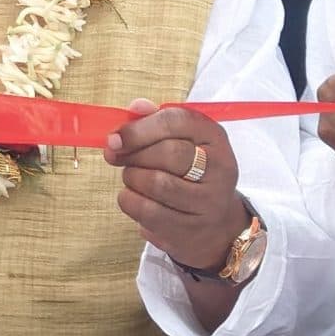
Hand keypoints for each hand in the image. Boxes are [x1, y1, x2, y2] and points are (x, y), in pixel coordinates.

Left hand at [104, 101, 245, 273]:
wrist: (215, 223)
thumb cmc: (190, 172)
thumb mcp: (183, 140)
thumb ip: (157, 120)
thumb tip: (136, 106)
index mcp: (214, 137)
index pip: (177, 122)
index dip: (139, 128)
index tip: (114, 137)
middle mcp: (219, 168)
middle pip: (168, 153)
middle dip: (133, 154)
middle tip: (115, 156)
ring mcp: (208, 201)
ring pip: (157, 183)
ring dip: (132, 177)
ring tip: (131, 176)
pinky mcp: (191, 229)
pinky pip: (148, 211)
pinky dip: (129, 201)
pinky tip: (132, 196)